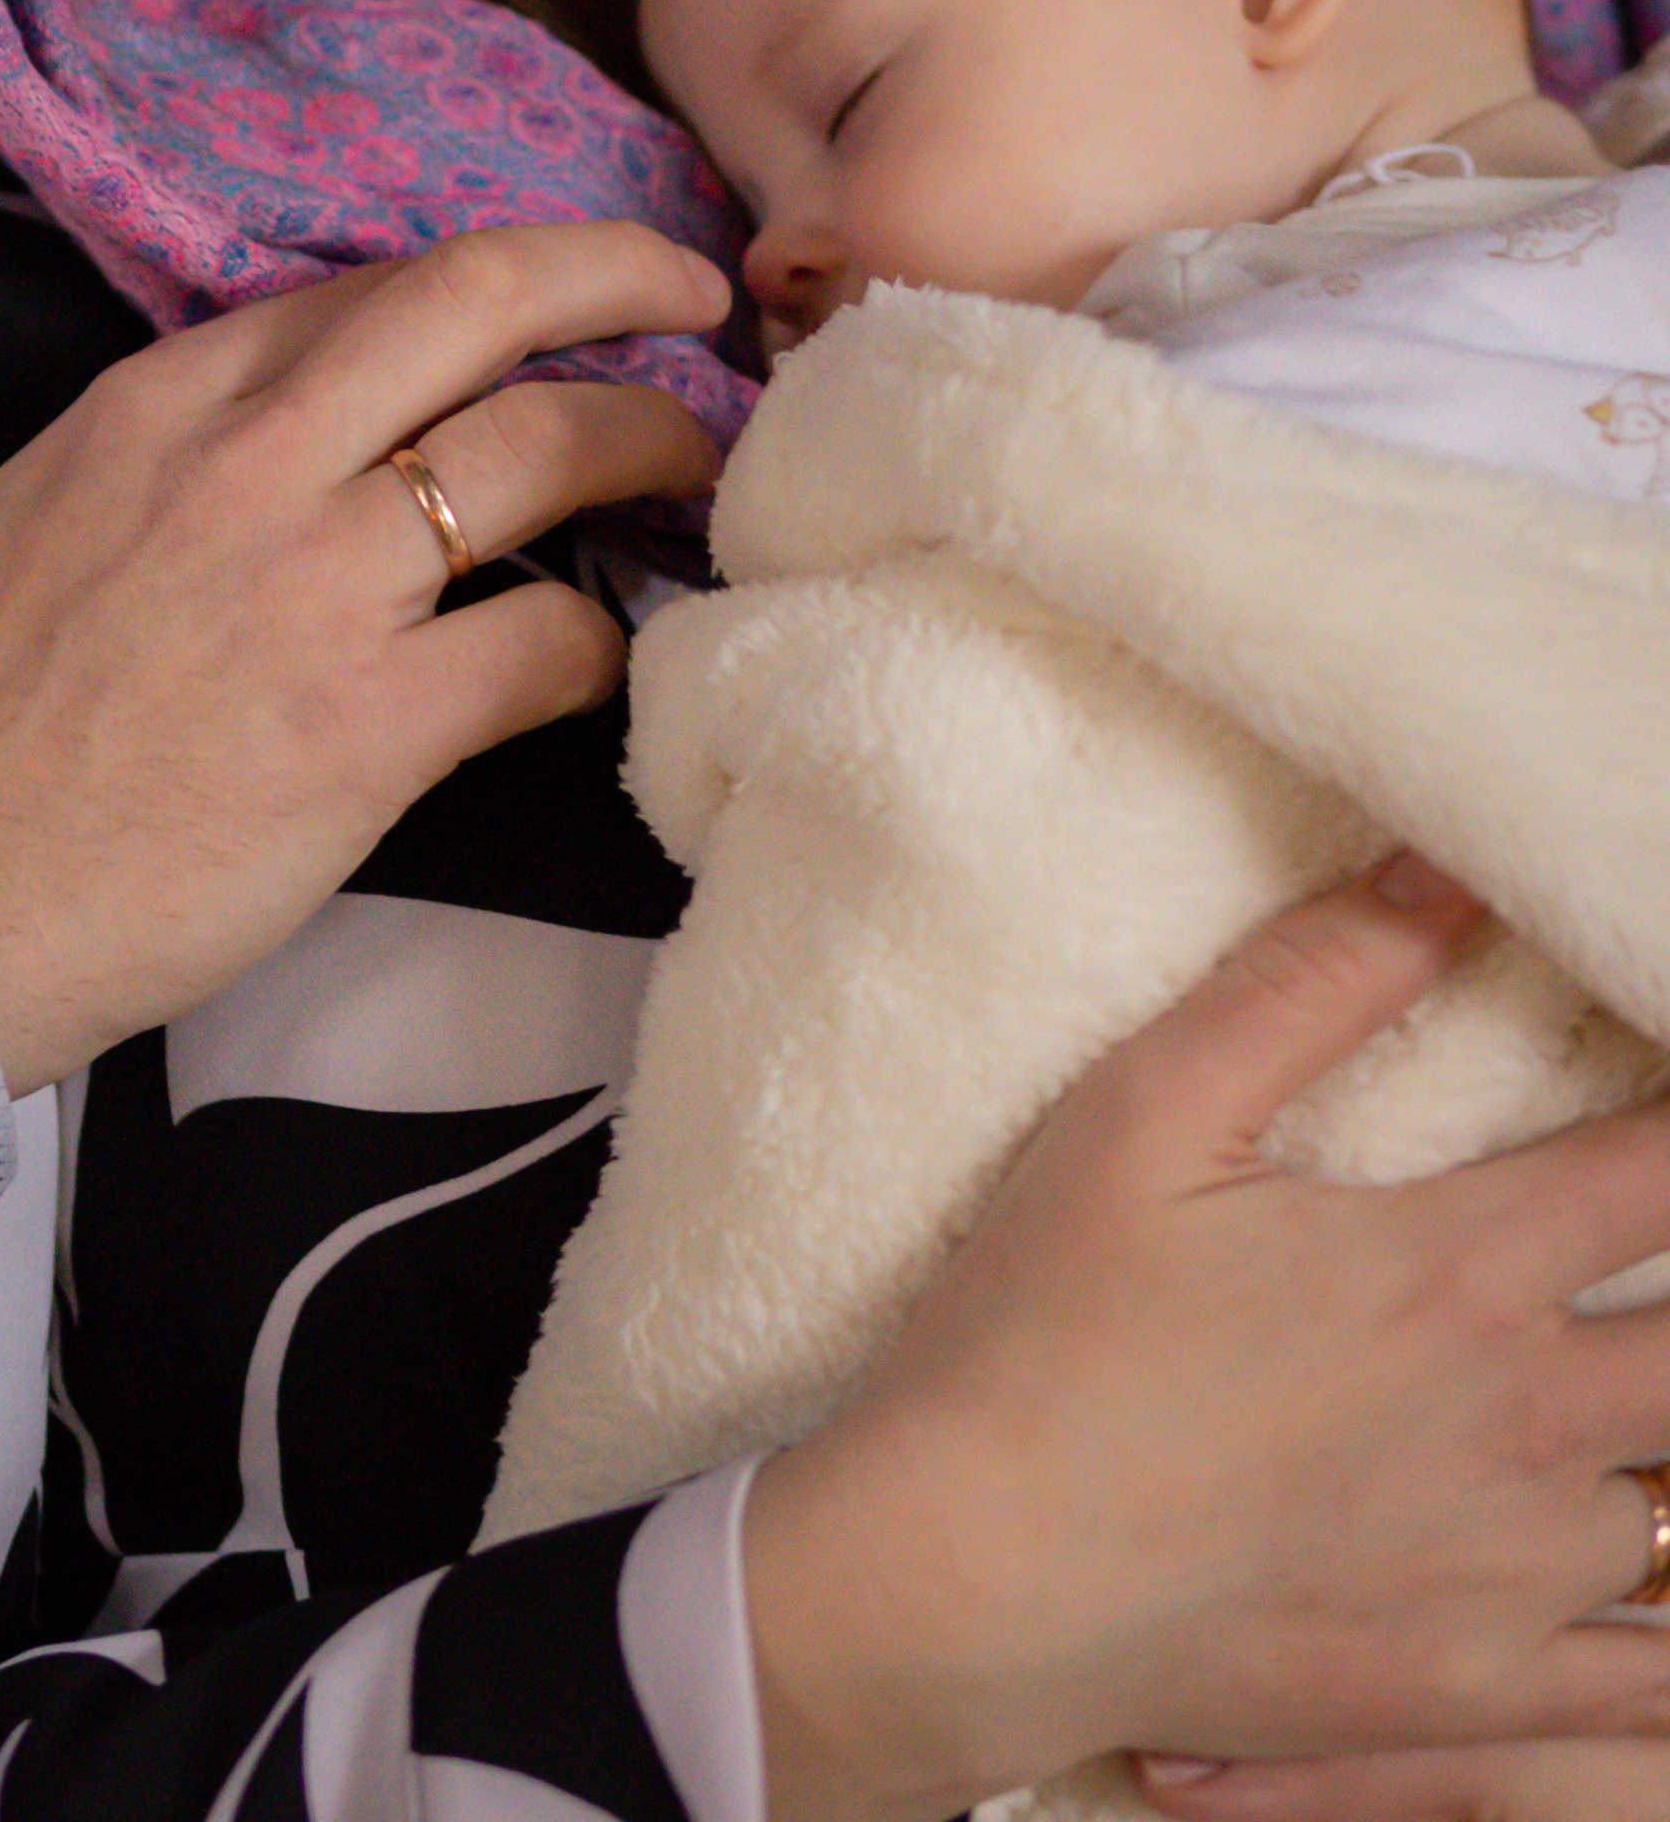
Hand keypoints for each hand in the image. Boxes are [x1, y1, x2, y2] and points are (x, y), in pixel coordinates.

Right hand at [0, 220, 726, 1089]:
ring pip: (544, 446)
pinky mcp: (372, 726)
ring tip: (693, 468)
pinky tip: (606, 656)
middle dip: (618, 273)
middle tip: (696, 299)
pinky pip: (547, 641)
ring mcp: (318, 587)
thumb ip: (174, 440)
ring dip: (647, 442)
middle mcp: (253, 461)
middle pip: (479, 300)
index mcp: (166, 402)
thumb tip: (290, 414)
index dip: (495, 277)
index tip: (558, 295)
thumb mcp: (47, 504)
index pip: (372, 287)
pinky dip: (602, 638)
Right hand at [743, 861, 1669, 1821]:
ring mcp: (1513, 1578)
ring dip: (1668, 1448)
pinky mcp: (1479, 1696)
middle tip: (1655, 1250)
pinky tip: (1646, 1589)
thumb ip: (1311, 984)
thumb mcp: (1147, 1114)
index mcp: (1458, 1271)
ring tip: (1631, 1403)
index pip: (1667, 1170)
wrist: (968, 1585)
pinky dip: (1668, 1632)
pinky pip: (1654, 1690)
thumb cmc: (1044, 1336)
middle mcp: (1524, 1425)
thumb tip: (1445, 872)